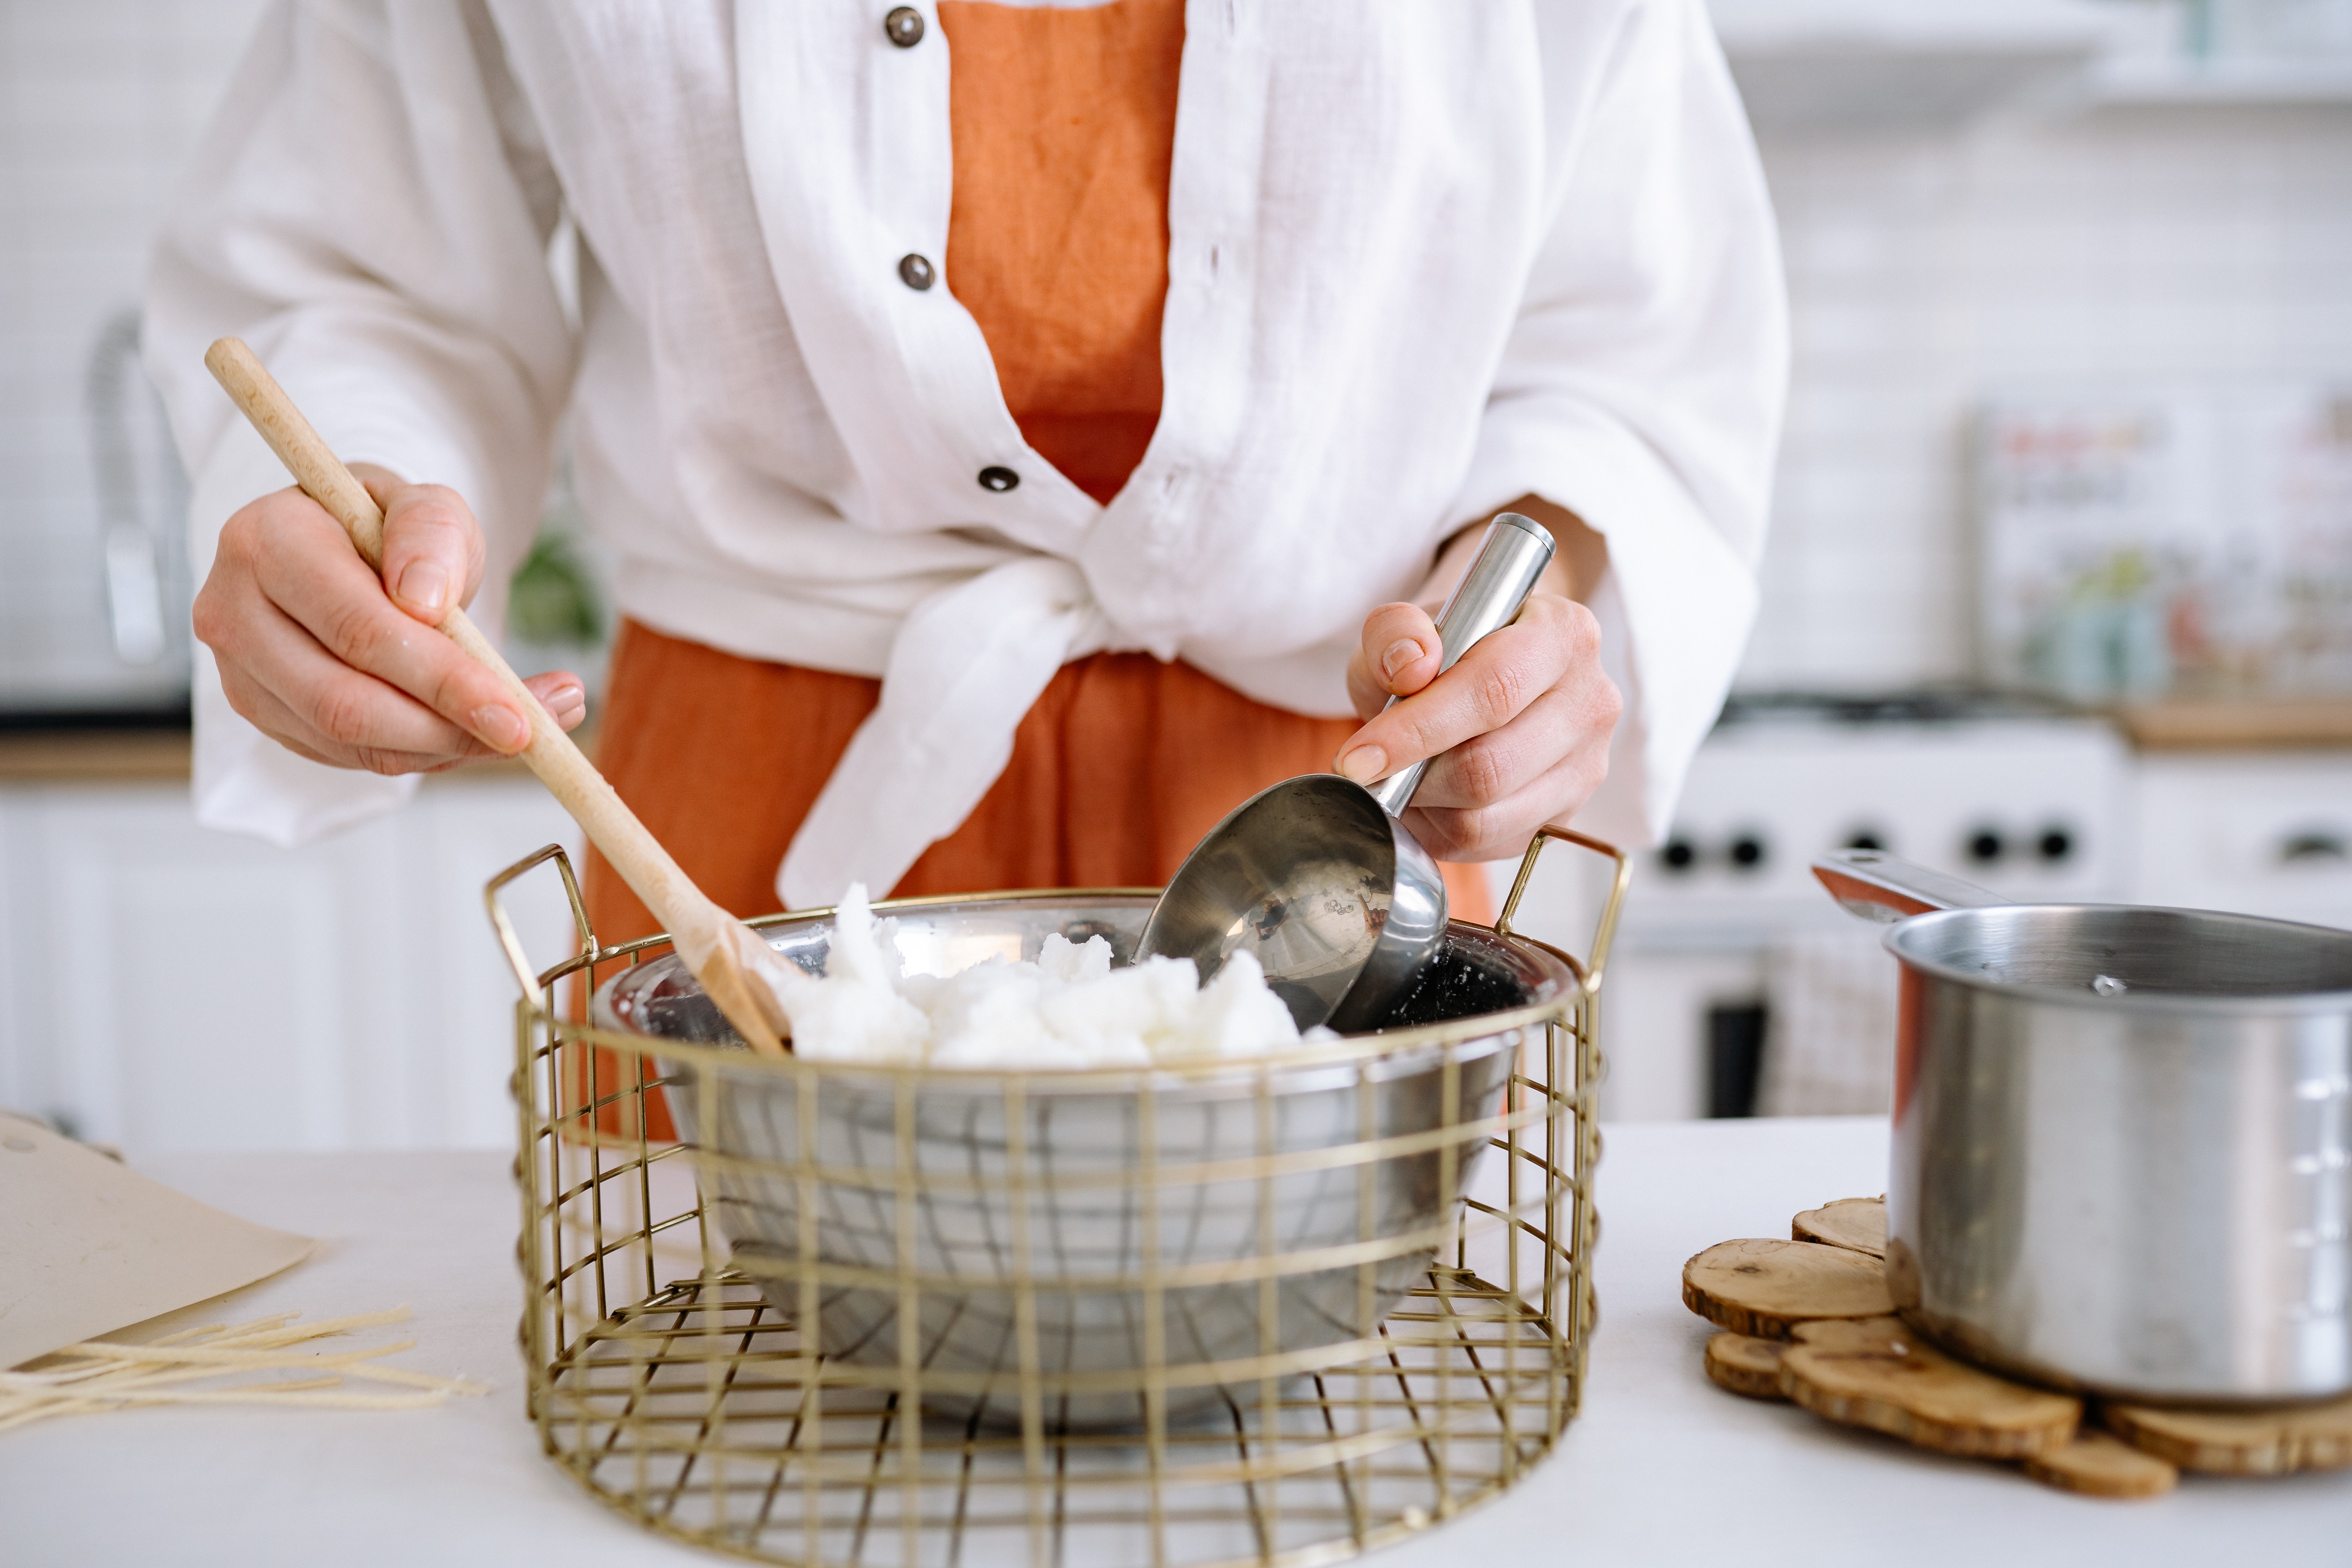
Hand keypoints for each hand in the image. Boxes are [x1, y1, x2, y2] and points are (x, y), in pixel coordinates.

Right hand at [192, 465, 583, 773]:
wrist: (343, 546)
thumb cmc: (389, 526)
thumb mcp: (425, 504)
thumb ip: (432, 535)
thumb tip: (425, 602)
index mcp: (263, 542)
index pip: (359, 629)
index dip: (443, 679)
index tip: (518, 711)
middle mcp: (232, 612)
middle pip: (346, 702)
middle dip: (448, 728)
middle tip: (533, 731)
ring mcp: (240, 672)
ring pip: (350, 741)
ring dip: (446, 747)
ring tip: (526, 726)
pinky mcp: (265, 714)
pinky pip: (351, 756)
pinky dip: (423, 753)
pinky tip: (472, 729)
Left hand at [1334, 498, 1619, 861]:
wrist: (1485, 677)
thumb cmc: (1445, 650)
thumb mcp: (1405, 626)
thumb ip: (1396, 632)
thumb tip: (1410, 666)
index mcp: (1562, 635)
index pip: (1492, 692)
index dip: (1417, 730)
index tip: (1358, 756)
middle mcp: (1590, 701)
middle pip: (1490, 767)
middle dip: (1414, 775)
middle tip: (1371, 768)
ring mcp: (1586, 765)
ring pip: (1487, 817)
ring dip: (1424, 805)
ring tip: (1402, 775)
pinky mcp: (1566, 815)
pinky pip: (1488, 845)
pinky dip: (1441, 828)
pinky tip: (1429, 796)